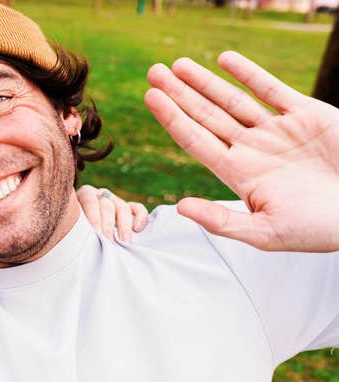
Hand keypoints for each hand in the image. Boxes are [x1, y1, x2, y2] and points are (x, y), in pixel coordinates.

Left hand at [77, 185, 147, 241]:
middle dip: (108, 225)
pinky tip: (137, 229)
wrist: (81, 234)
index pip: (89, 200)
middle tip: (109, 242)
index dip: (94, 216)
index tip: (96, 232)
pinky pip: (137, 209)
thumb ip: (73, 226)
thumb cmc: (73, 231)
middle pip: (107, 205)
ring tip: (124, 242)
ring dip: (124, 226)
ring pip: (123, 208)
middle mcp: (100, 196)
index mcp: (83, 196)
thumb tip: (75, 238)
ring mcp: (115, 201)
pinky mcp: (129, 209)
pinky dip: (140, 217)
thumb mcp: (71, 226)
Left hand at [145, 51, 338, 251]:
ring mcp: (276, 130)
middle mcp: (252, 149)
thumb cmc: (321, 229)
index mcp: (239, 174)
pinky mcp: (305, 115)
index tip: (150, 97)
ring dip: (204, 82)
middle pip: (206, 116)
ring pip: (232, 100)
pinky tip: (224, 60)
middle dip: (179, 94)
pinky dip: (249, 73)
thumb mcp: (268, 232)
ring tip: (177, 66)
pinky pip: (271, 89)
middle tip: (153, 73)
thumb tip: (180, 207)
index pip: (196, 141)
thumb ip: (222, 221)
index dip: (172, 118)